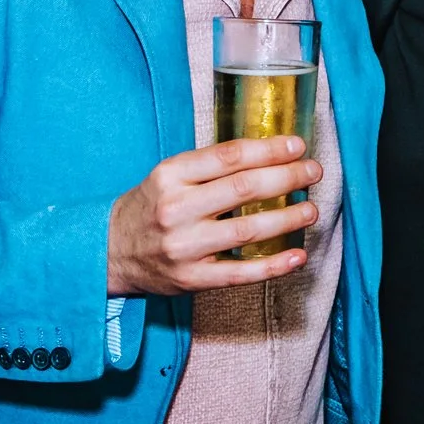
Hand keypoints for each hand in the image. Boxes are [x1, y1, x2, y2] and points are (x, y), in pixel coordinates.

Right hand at [106, 136, 322, 295]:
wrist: (110, 250)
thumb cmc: (150, 207)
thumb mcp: (169, 176)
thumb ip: (209, 166)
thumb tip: (269, 153)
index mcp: (171, 175)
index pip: (229, 156)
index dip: (269, 149)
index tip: (298, 145)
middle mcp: (176, 208)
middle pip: (243, 189)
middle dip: (287, 177)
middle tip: (314, 172)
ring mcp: (184, 246)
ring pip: (246, 230)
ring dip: (287, 219)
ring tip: (311, 209)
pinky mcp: (191, 278)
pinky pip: (240, 273)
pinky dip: (273, 266)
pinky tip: (298, 255)